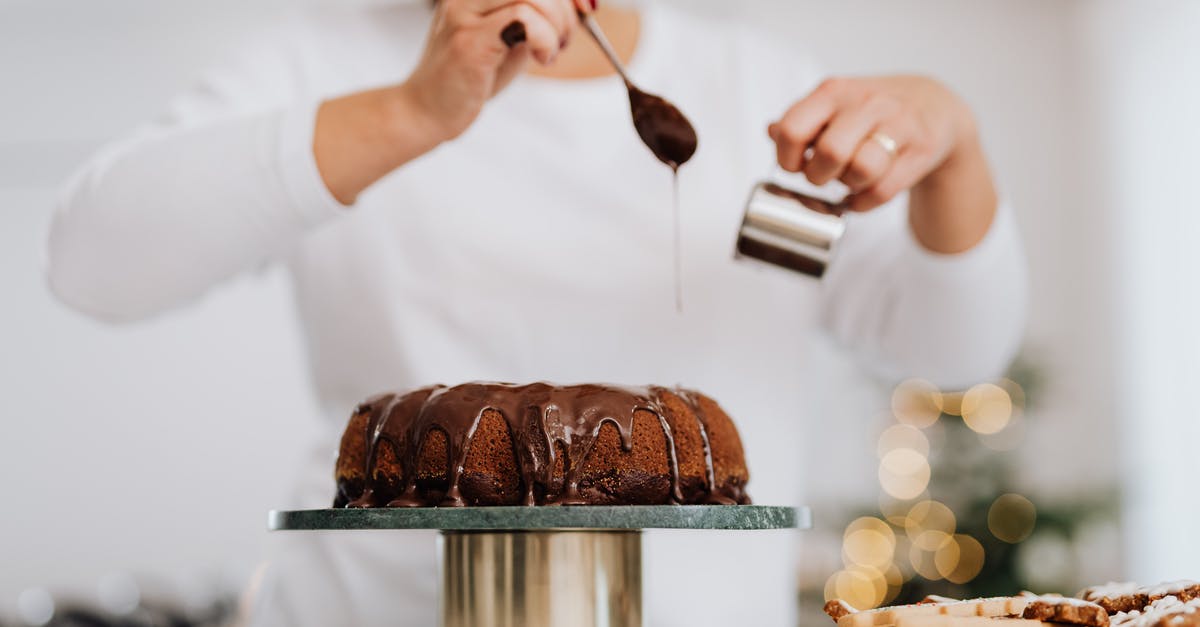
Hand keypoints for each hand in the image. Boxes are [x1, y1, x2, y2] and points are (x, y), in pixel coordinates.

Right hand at [403, 0, 593, 142]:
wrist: (427, 110)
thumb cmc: (469, 75)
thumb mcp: (510, 37)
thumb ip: (536, 17)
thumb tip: (578, 5)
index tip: (586, 8)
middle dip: (566, 7)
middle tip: (565, 38)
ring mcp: (464, 12)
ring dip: (557, 25)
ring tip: (551, 51)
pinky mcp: (469, 40)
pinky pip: (523, 20)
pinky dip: (545, 38)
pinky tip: (542, 57)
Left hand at [769, 75, 996, 252]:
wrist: (934, 106)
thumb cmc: (873, 111)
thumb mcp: (835, 105)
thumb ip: (802, 121)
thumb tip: (771, 132)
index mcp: (834, 92)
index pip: (793, 128)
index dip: (787, 158)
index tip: (795, 165)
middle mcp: (865, 104)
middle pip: (830, 152)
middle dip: (818, 177)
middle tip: (822, 177)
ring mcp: (897, 125)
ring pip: (862, 170)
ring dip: (848, 186)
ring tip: (848, 180)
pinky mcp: (920, 150)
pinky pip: (884, 190)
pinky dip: (865, 202)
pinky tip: (863, 193)